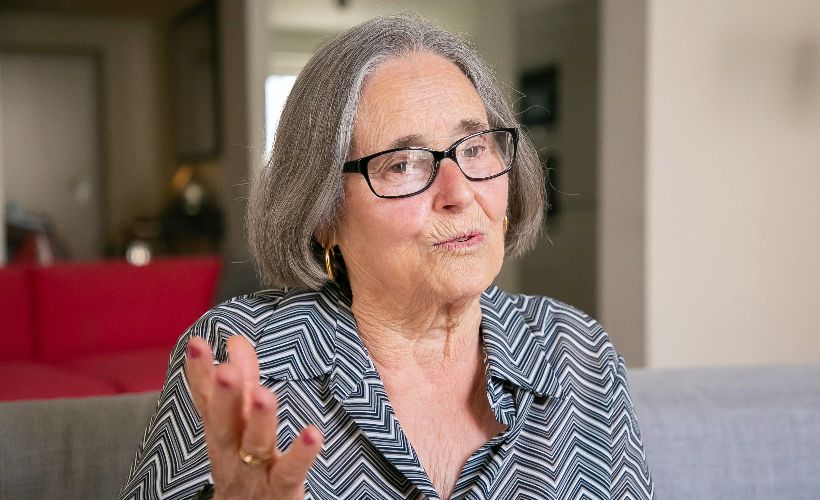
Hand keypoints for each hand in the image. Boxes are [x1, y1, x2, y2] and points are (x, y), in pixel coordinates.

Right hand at [185, 336, 322, 499]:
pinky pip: (289, 472)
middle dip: (225, 395)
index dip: (200, 374)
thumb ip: (242, 383)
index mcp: (223, 434)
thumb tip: (236, 340)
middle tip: (225, 369)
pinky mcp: (280, 491)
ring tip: (265, 395)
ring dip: (259, 420)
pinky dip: (301, 454)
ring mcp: (254, 474)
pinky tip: (313, 433)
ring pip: (255, 446)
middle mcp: (232, 453)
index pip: (208, 400)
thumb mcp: (240, 426)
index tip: (198, 344)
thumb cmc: (245, 469)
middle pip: (224, 424)